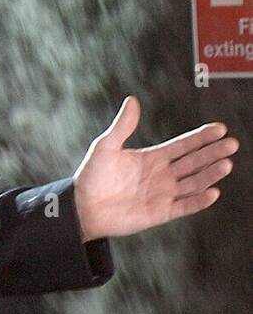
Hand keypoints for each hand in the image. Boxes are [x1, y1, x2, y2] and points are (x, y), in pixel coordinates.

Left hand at [73, 96, 237, 241]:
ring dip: (210, 174)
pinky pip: (185, 206)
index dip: (201, 137)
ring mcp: (163, 194)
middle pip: (194, 162)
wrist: (82, 206)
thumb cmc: (92, 176)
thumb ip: (122, 126)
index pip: (183, 145)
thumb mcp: (106, 146)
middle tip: (231, 144)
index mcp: (152, 158)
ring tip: (226, 164)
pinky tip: (212, 192)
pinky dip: (198, 200)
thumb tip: (132, 101)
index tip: (219, 129)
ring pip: (194, 183)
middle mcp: (162, 175)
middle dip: (212, 153)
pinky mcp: (160, 212)